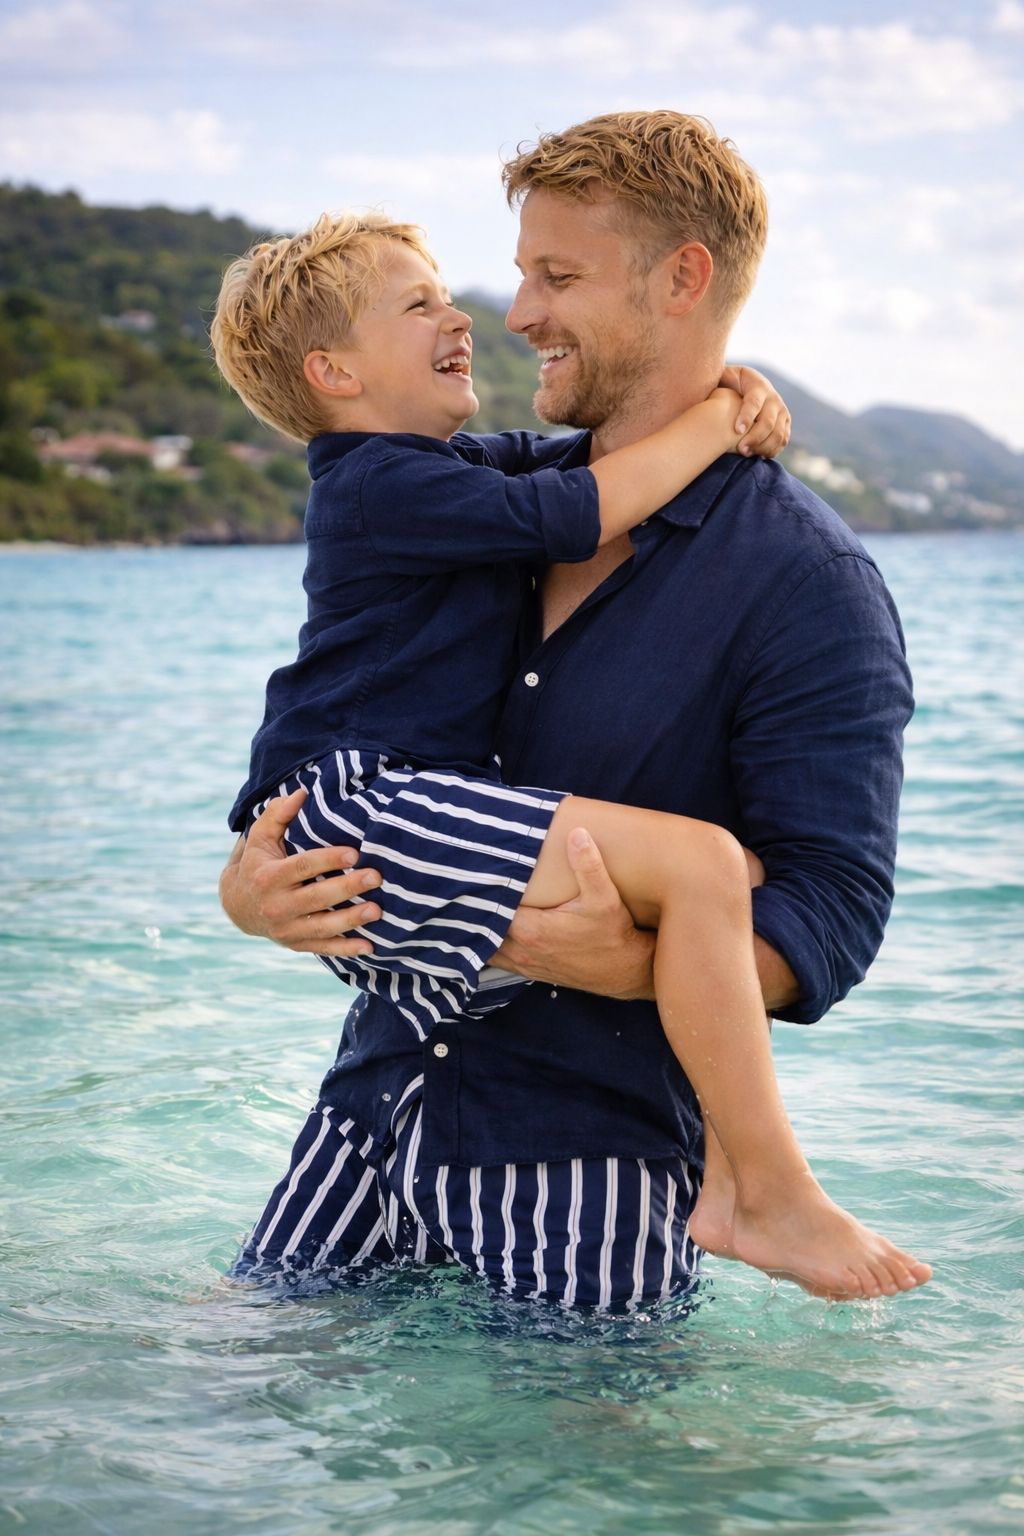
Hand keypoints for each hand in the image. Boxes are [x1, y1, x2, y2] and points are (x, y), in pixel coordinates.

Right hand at [219, 787, 381, 955]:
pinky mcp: (295, 944)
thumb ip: (278, 814)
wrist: (237, 906)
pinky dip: (346, 949)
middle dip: (347, 888)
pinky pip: (323, 948)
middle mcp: (276, 905)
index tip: (354, 853)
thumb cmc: (257, 863)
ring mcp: (286, 928)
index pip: (302, 867)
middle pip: (316, 897)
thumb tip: (300, 793)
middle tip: (375, 877)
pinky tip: (369, 946)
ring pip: (322, 926)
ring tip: (377, 911)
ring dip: (351, 920)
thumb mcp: (260, 837)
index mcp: (268, 877)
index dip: (328, 860)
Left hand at [492, 827, 656, 1000]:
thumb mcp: (604, 897)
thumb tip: (577, 834)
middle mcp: (522, 950)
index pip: (492, 907)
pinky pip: (499, 960)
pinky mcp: (532, 971)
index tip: (476, 873)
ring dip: (481, 929)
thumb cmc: (613, 934)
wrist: (625, 970)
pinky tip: (492, 929)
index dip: (482, 890)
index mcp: (532, 929)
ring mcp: (525, 964)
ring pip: (487, 947)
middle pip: (483, 928)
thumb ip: (588, 866)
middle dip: (477, 908)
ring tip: (477, 905)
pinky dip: (491, 945)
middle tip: (469, 885)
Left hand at [718, 364, 790, 457]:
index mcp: (758, 385)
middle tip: (741, 450)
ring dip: (763, 446)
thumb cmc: (730, 384)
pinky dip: (773, 449)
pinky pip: (783, 439)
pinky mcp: (785, 423)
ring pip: (778, 433)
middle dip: (754, 437)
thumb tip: (706, 380)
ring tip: (746, 454)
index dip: (747, 416)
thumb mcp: (725, 376)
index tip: (737, 430)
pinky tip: (758, 455)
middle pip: (768, 421)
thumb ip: (719, 379)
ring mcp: (781, 411)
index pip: (755, 402)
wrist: (749, 386)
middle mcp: (773, 398)